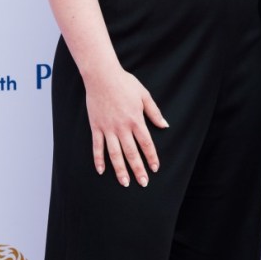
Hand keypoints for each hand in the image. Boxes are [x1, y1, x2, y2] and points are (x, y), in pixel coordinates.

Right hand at [85, 66, 168, 186]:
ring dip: (120, 170)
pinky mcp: (96, 127)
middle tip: (143, 183)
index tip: (155, 168)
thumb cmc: (125, 83)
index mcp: (136, 119)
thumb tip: (165, 125)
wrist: (102, 76)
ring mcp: (108, 128)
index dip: (151, 157)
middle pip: (131, 153)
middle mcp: (122, 127)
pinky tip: (102, 170)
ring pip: (115, 154)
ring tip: (125, 183)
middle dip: (138, 169)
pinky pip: (97, 147)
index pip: (146, 143)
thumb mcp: (144, 95)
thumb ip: (154, 112)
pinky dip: (99, 159)